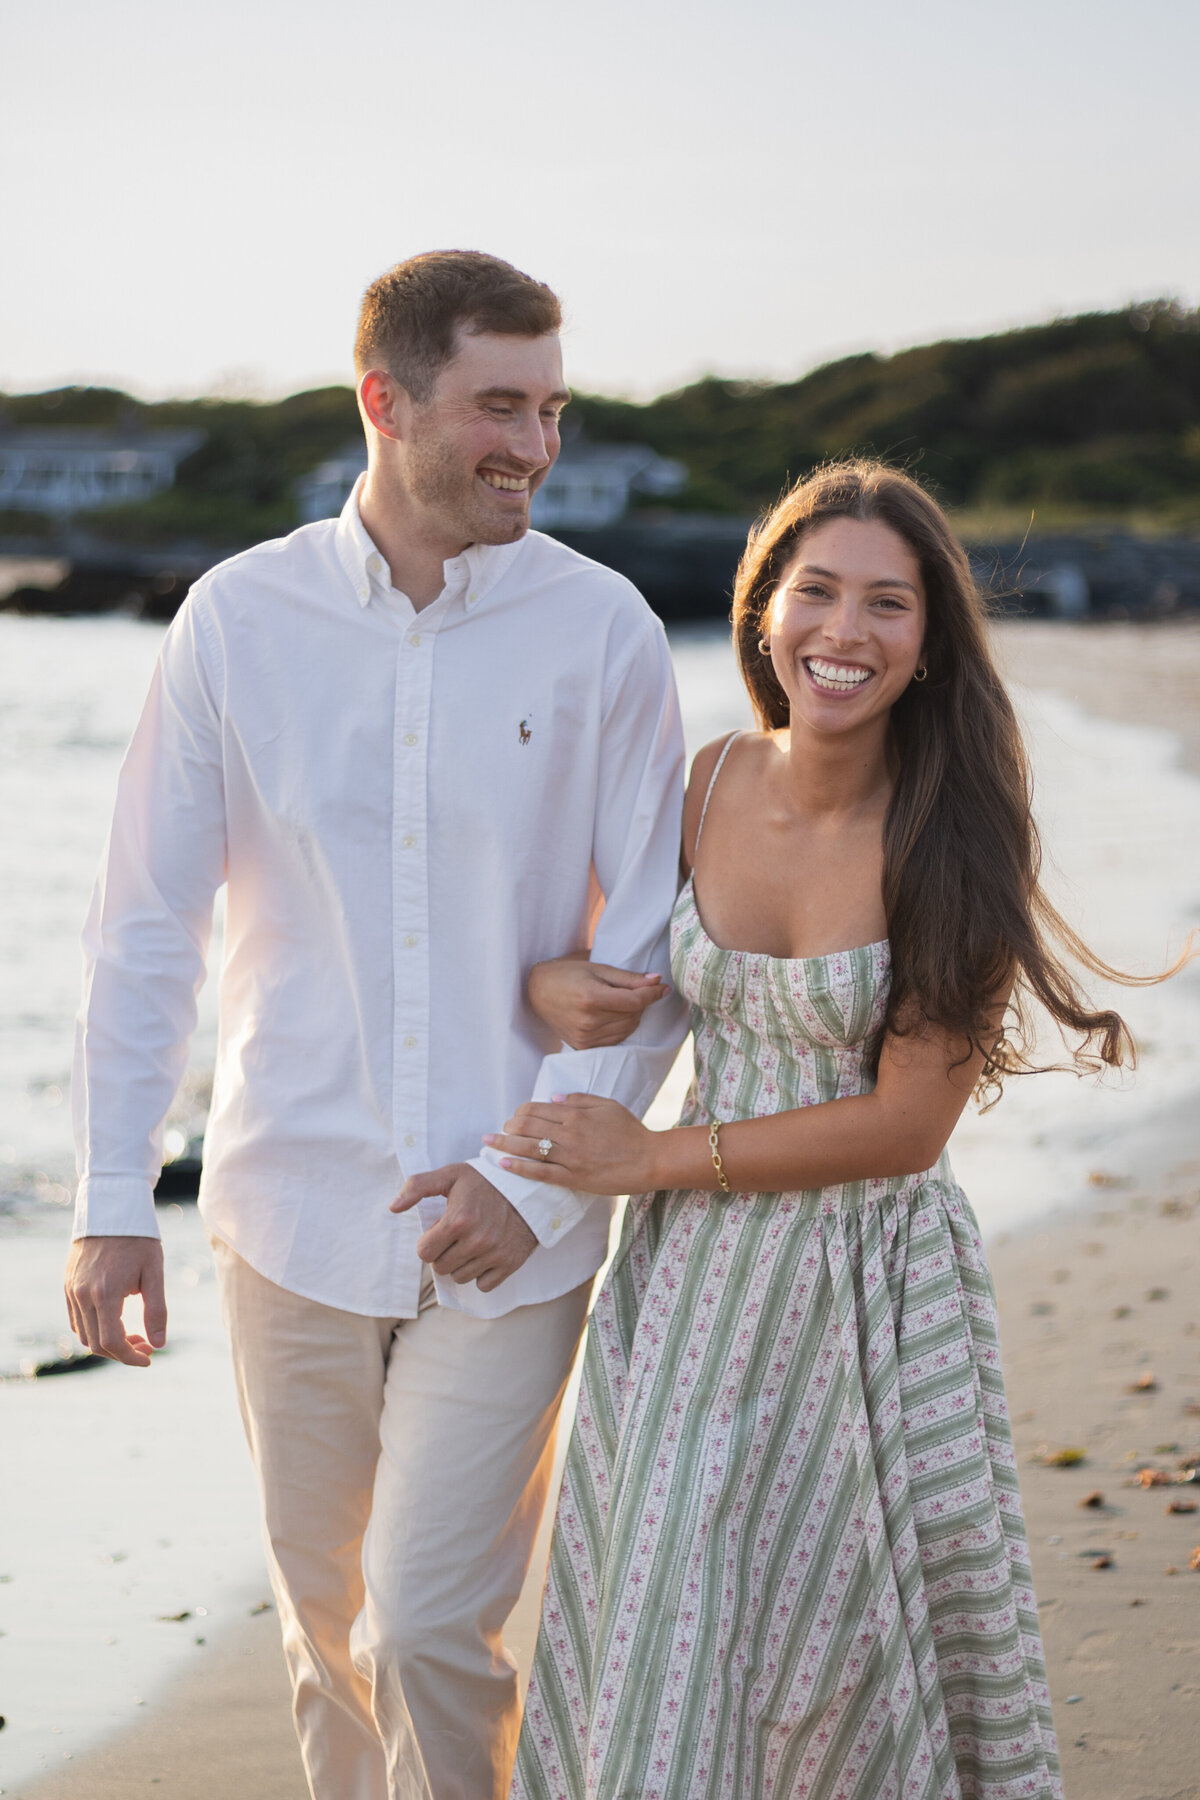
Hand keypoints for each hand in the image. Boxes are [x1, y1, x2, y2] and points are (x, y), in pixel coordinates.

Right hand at [64, 1236, 166, 1367]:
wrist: (111, 1210)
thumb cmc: (138, 1240)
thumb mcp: (154, 1272)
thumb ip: (157, 1310)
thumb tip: (159, 1344)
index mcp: (105, 1294)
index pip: (112, 1342)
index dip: (130, 1357)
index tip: (149, 1357)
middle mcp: (83, 1295)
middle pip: (97, 1343)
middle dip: (122, 1352)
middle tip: (146, 1345)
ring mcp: (72, 1291)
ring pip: (84, 1334)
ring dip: (107, 1343)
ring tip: (134, 1334)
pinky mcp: (68, 1285)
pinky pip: (76, 1319)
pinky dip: (94, 1329)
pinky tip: (115, 1322)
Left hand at [390, 1164, 537, 1292]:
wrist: (529, 1187)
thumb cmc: (485, 1181)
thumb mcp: (451, 1175)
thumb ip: (417, 1186)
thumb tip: (393, 1207)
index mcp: (458, 1220)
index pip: (424, 1253)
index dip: (429, 1241)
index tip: (441, 1229)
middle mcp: (477, 1240)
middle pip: (440, 1268)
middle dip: (443, 1253)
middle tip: (457, 1236)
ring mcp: (495, 1254)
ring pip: (460, 1277)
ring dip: (461, 1264)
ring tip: (472, 1242)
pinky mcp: (510, 1263)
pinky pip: (483, 1285)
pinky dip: (481, 1274)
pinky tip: (486, 1254)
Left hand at [484, 1094, 657, 1195]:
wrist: (649, 1160)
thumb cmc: (631, 1131)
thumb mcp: (608, 1105)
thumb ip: (580, 1099)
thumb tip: (554, 1098)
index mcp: (576, 1114)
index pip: (537, 1109)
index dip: (519, 1112)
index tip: (513, 1117)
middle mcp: (569, 1134)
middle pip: (527, 1126)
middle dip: (507, 1127)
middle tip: (498, 1130)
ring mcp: (570, 1157)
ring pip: (529, 1148)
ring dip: (504, 1144)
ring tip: (489, 1144)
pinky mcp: (573, 1178)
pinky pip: (540, 1173)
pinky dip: (519, 1167)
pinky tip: (503, 1164)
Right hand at [528, 955, 668, 1049]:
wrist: (536, 991)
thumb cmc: (567, 974)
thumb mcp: (597, 969)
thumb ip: (627, 978)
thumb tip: (656, 980)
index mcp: (591, 998)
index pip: (634, 1002)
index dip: (652, 994)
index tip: (662, 987)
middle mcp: (588, 1021)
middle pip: (633, 1015)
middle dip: (641, 1002)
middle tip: (636, 989)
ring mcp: (585, 1037)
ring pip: (628, 1029)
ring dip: (633, 1015)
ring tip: (622, 1001)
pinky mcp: (584, 1047)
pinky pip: (616, 1040)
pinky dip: (622, 1028)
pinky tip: (614, 1015)